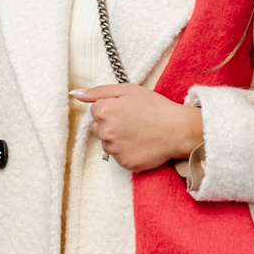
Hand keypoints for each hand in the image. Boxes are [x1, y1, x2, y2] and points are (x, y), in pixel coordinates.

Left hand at [73, 83, 202, 171]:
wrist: (178, 129)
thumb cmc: (155, 107)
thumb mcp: (128, 90)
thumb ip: (98, 91)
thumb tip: (75, 94)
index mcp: (103, 112)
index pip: (95, 111)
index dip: (112, 108)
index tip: (127, 109)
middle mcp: (105, 132)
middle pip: (99, 128)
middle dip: (112, 124)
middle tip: (134, 121)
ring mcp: (114, 150)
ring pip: (108, 144)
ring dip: (118, 139)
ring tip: (139, 133)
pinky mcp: (124, 164)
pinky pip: (119, 157)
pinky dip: (128, 152)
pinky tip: (141, 144)